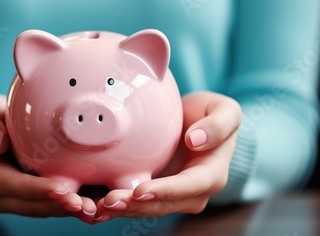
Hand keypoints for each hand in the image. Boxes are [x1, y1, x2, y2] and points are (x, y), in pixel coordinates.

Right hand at [0, 94, 96, 221]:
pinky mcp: (40, 196)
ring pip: (49, 208)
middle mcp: (4, 194)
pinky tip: (99, 203)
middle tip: (85, 204)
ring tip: (96, 207)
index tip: (59, 188)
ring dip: (72, 209)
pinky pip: (58, 203)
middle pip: (34, 205)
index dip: (36, 190)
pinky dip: (78, 203)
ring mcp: (23, 198)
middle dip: (60, 206)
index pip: (13, 186)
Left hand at [93, 91, 241, 221]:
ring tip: (98, 206)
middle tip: (110, 201)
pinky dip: (117, 205)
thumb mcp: (224, 110)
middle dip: (136, 206)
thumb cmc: (210, 115)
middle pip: (163, 204)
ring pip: (146, 208)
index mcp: (211, 175)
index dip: (165, 191)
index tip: (141, 190)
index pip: (188, 187)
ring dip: (122, 209)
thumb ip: (218, 124)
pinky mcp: (153, 192)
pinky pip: (136, 202)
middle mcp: (191, 193)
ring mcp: (171, 195)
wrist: (196, 122)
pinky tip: (94, 204)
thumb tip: (196, 140)